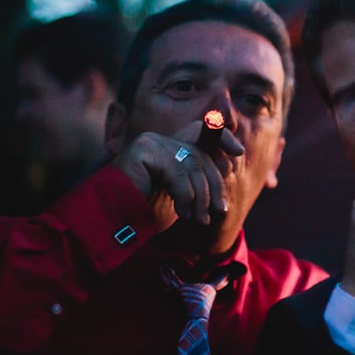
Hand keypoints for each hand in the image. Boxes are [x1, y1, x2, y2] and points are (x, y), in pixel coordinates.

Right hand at [110, 120, 244, 228]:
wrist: (115, 223)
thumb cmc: (146, 212)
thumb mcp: (181, 195)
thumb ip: (198, 178)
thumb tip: (228, 164)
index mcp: (169, 148)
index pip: (201, 131)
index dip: (222, 137)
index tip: (239, 152)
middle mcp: (160, 141)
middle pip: (201, 155)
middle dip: (214, 185)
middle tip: (219, 209)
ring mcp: (150, 143)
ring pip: (192, 164)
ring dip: (201, 196)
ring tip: (199, 218)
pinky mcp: (142, 151)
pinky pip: (178, 171)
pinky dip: (185, 195)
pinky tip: (183, 212)